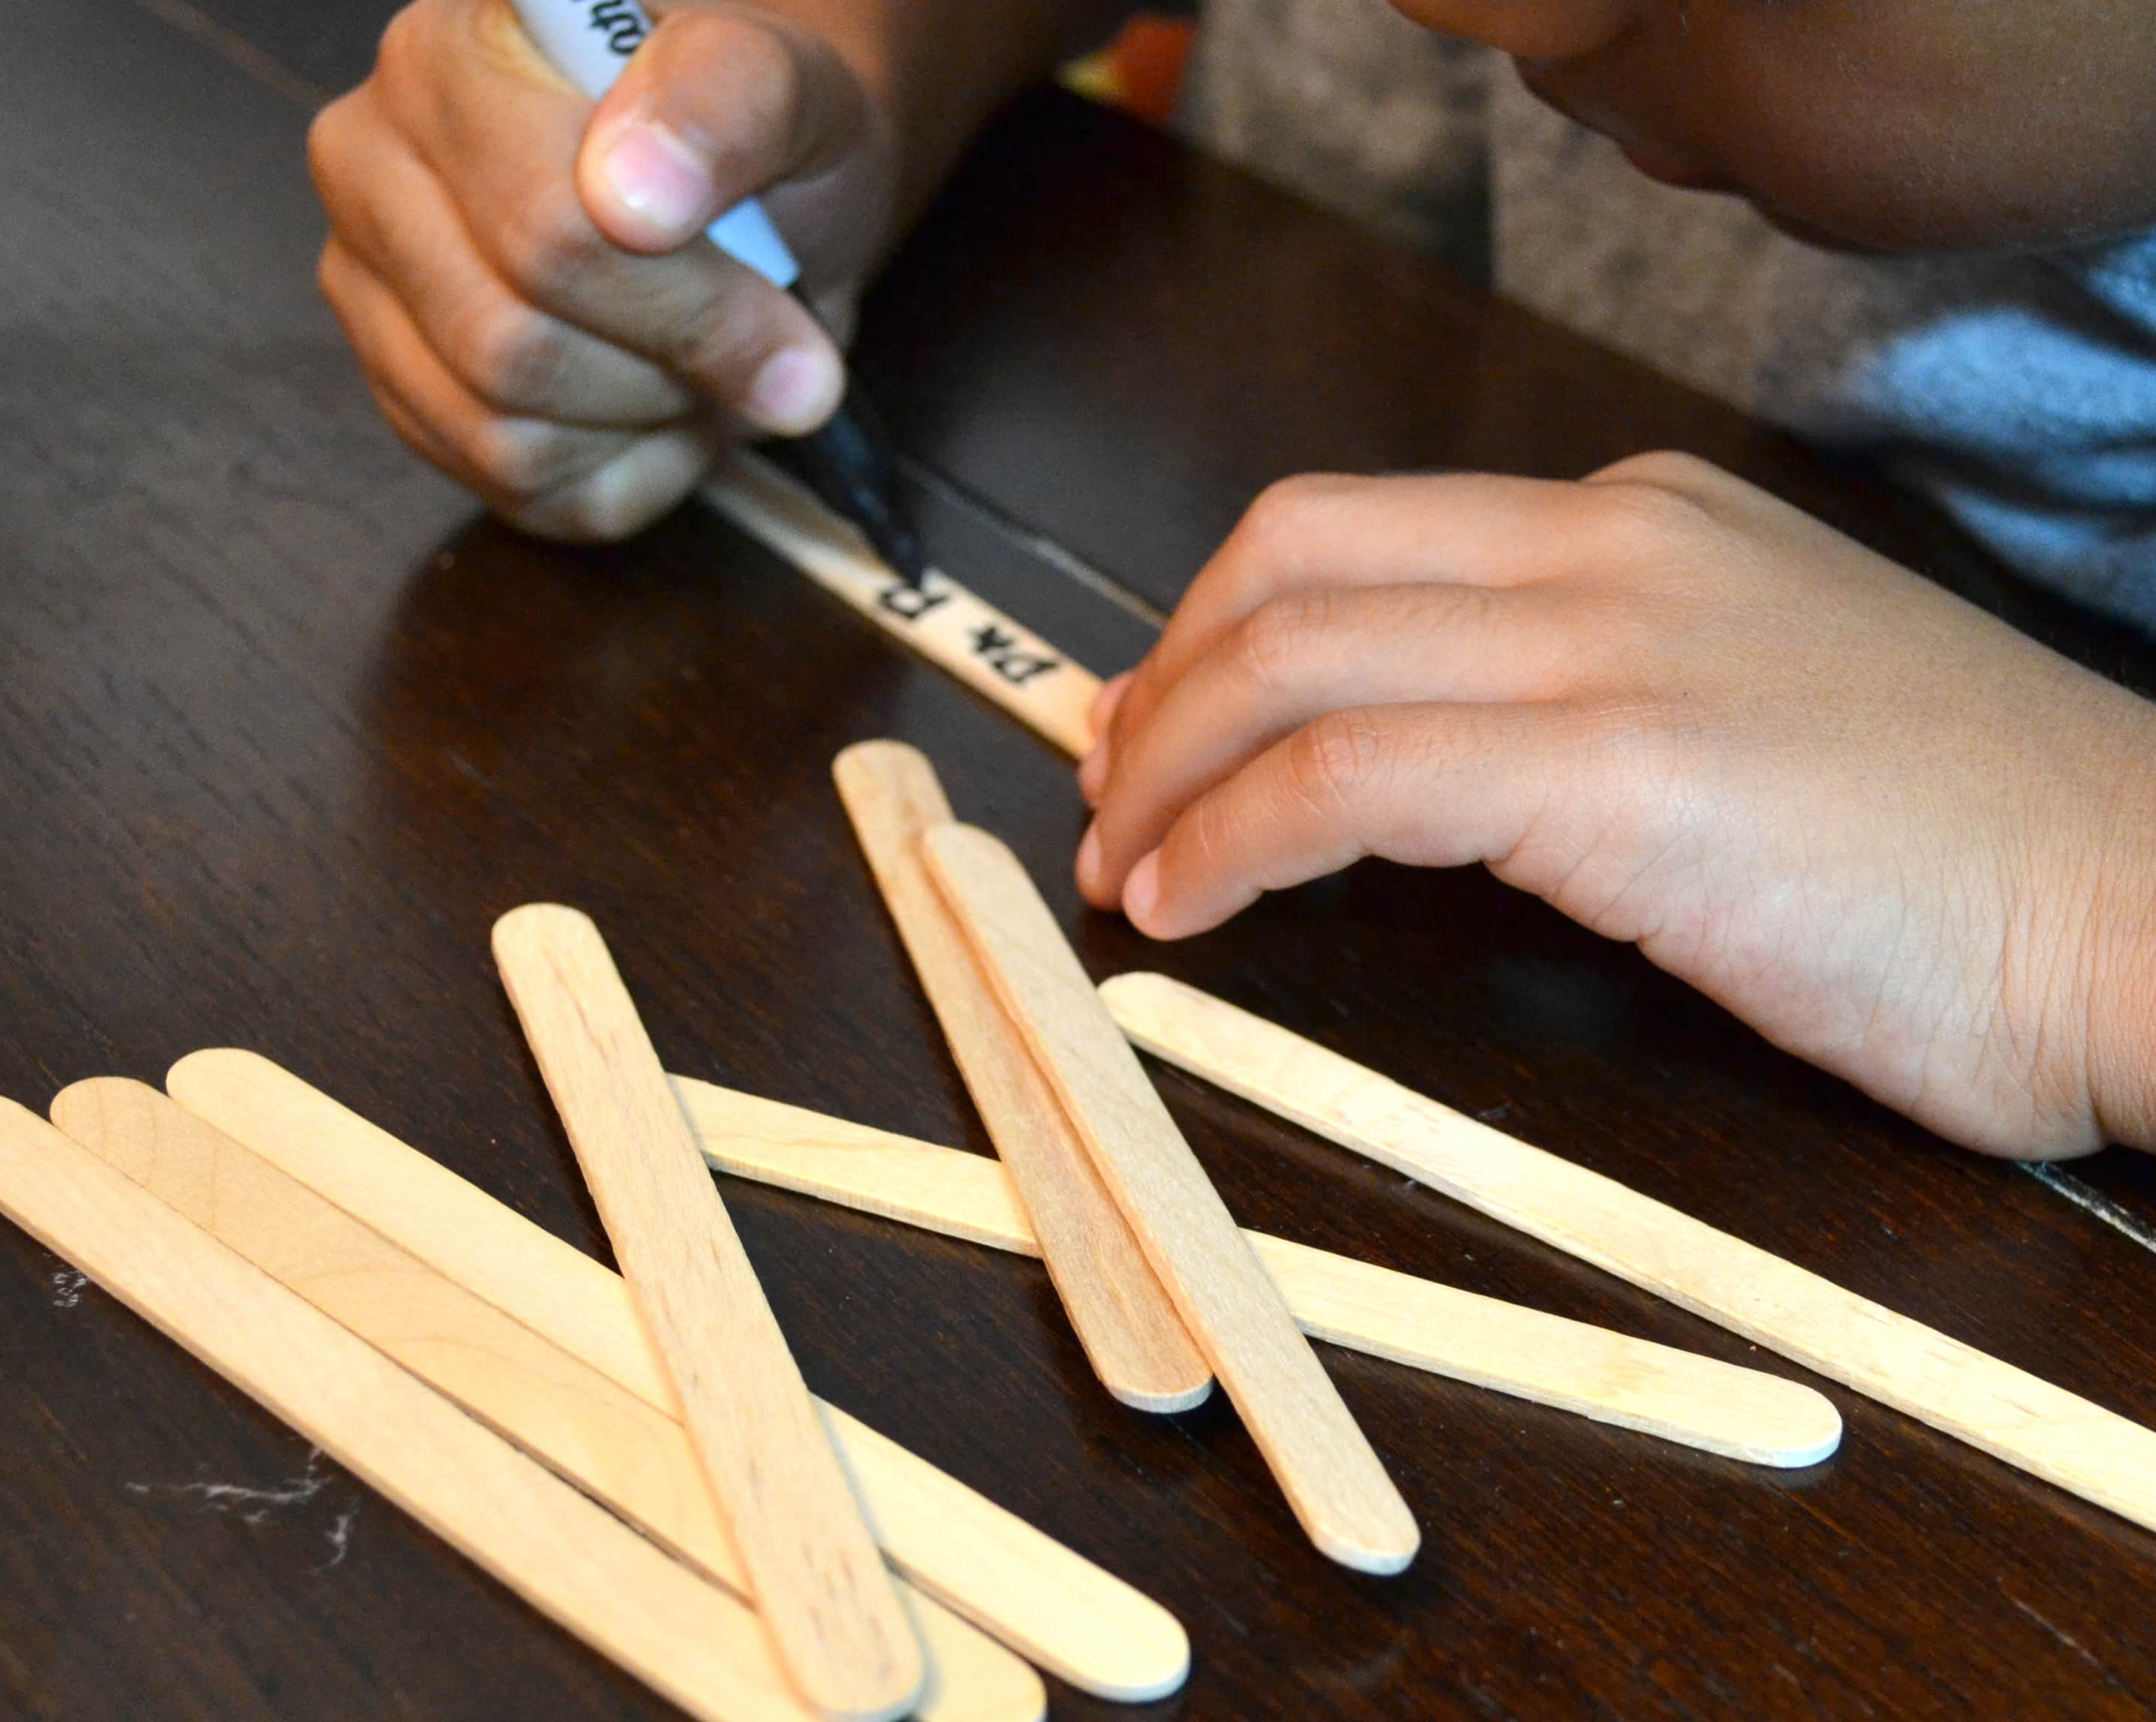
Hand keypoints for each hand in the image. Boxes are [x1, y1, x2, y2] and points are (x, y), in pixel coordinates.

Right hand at [308, 0, 896, 537]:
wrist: (762, 189)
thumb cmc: (761, 132)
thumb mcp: (788, 84)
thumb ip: (727, 102)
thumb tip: (639, 198)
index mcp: (447, 54)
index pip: (547, 233)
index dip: (690, 311)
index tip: (793, 338)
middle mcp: (373, 165)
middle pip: (513, 349)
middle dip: (669, 371)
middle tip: (763, 352)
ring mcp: (372, 290)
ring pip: (507, 437)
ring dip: (650, 421)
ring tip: (703, 359)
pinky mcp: (408, 397)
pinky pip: (519, 492)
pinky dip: (628, 473)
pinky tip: (663, 403)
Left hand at [1076, 454, 2155, 1155]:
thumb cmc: (1972, 856)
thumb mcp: (1758, 716)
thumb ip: (1597, 704)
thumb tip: (1439, 775)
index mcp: (1642, 525)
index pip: (1355, 531)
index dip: (1214, 625)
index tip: (1159, 723)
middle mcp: (1613, 549)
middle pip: (1288, 560)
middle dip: (1158, 680)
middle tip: (1108, 790)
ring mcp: (1618, 642)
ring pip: (1292, 657)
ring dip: (1166, 767)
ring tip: (1124, 869)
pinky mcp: (1624, 767)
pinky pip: (1348, 777)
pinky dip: (1230, 837)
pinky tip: (1189, 903)